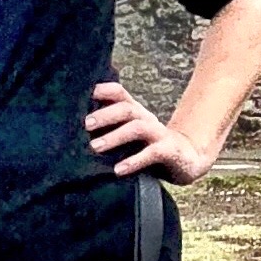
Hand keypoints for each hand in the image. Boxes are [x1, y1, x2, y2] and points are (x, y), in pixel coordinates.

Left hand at [86, 79, 212, 182]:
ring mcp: (159, 134)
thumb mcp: (129, 136)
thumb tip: (75, 130)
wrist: (186, 159)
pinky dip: (134, 161)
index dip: (104, 90)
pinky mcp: (168, 152)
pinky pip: (151, 153)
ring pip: (137, 128)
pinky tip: (118, 169)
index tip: (86, 93)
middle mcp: (146, 119)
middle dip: (105, 115)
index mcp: (135, 113)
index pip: (120, 94)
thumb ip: (109, 129)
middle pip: (126, 109)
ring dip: (115, 136)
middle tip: (86, 125)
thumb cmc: (148, 146)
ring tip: (95, 147)